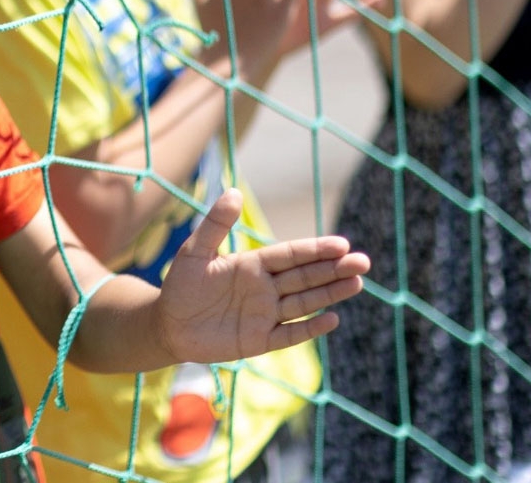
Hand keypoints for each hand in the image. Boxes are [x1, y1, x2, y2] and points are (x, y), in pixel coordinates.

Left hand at [155, 188, 369, 363]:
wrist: (168, 324)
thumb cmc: (181, 285)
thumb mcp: (195, 251)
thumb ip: (215, 225)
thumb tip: (234, 191)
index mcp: (253, 264)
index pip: (291, 255)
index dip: (315, 250)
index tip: (342, 244)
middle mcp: (265, 288)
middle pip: (306, 276)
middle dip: (334, 269)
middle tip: (363, 262)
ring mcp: (265, 315)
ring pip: (304, 302)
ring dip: (330, 294)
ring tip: (357, 283)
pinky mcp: (259, 340)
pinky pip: (290, 334)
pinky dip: (310, 328)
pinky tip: (332, 319)